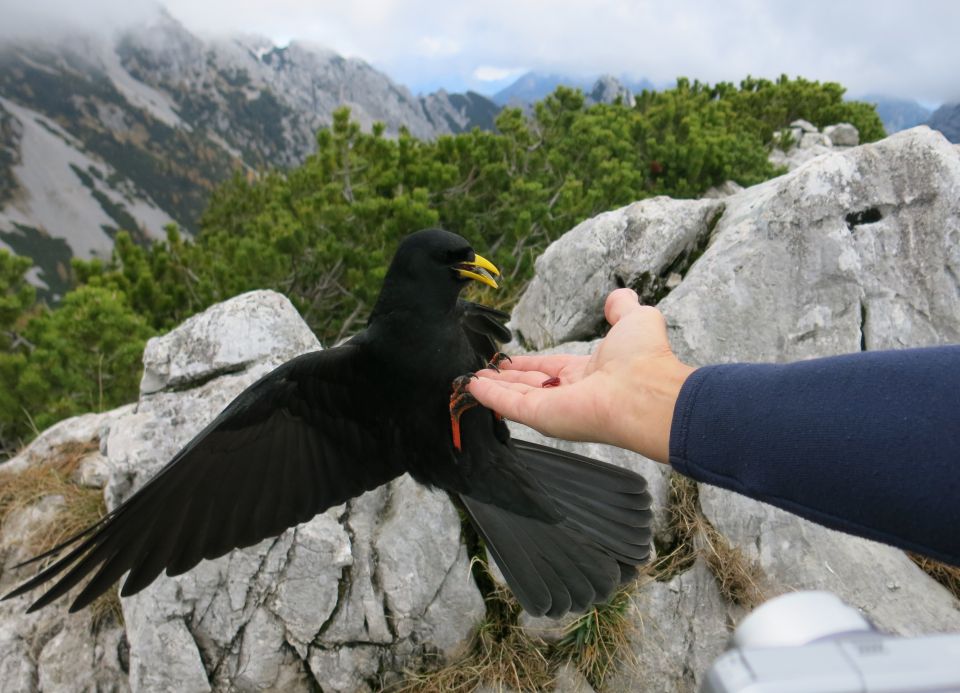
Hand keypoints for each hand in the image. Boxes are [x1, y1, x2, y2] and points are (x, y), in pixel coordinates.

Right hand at [468, 289, 695, 462]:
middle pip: (530, 386)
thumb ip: (622, 308)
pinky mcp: (541, 416)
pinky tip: (471, 387)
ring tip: (470, 380)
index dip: (530, 365)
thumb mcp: (635, 319)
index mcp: (589, 373)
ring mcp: (554, 407)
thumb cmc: (643, 358)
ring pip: (515, 396)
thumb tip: (619, 296)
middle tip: (485, 372)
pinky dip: (489, 396)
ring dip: (493, 388)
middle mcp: (569, 393)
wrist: (645, 390)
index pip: (552, 369)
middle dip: (507, 379)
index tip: (511, 360)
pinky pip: (509, 405)